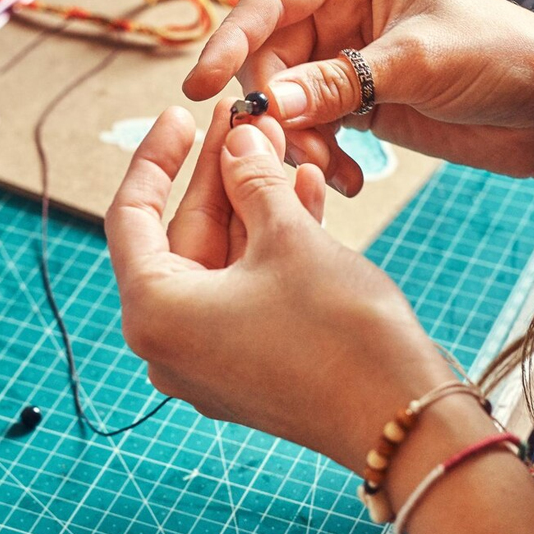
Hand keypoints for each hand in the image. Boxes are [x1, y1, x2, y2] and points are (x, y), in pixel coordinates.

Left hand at [105, 103, 456, 469]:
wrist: (403, 418)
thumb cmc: (339, 334)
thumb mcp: (288, 238)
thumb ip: (252, 180)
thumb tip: (238, 139)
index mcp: (154, 312)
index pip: (131, 216)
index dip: (156, 156)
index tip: (181, 114)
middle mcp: (169, 342)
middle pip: (182, 235)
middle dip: (218, 174)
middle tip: (244, 119)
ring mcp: (208, 358)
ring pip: (220, 259)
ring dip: (251, 202)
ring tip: (280, 146)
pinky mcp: (247, 364)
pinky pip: (245, 289)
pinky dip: (268, 244)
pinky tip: (303, 192)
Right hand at [184, 0, 533, 208]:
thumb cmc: (503, 56)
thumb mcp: (417, 63)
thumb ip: (339, 82)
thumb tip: (268, 103)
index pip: (270, 1)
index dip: (231, 42)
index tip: (201, 84)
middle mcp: (339, 9)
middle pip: (266, 57)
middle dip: (271, 106)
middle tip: (282, 147)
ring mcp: (342, 58)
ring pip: (283, 100)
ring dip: (297, 141)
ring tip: (330, 171)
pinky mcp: (353, 101)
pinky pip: (309, 130)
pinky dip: (318, 157)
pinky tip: (350, 179)